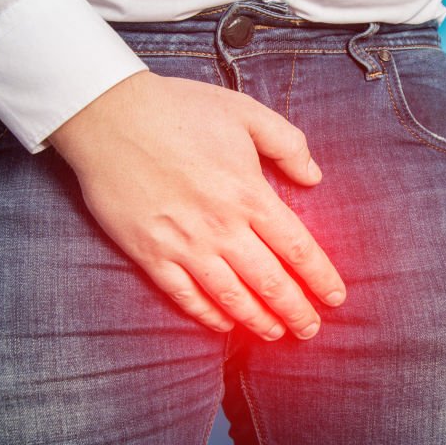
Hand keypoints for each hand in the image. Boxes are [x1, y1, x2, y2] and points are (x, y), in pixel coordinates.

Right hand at [49, 71, 345, 340]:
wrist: (109, 115)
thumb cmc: (180, 109)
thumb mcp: (246, 112)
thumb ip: (288, 144)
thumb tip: (314, 177)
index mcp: (249, 194)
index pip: (297, 248)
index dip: (320, 277)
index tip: (336, 297)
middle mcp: (221, 227)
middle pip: (270, 282)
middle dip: (296, 311)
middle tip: (311, 330)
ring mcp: (184, 244)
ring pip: (231, 296)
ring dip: (258, 321)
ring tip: (277, 335)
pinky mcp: (149, 253)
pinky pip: (184, 295)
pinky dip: (207, 315)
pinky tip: (225, 325)